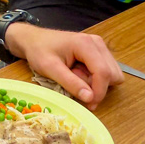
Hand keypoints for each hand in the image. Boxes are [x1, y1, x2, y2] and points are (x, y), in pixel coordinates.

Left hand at [6, 22, 123, 109]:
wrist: (32, 39)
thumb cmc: (39, 50)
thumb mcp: (50, 68)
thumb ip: (70, 83)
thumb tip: (90, 98)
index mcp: (85, 44)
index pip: (104, 72)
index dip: (99, 92)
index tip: (89, 104)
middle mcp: (97, 43)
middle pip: (112, 74)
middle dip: (96, 85)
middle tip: (74, 80)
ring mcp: (99, 47)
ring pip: (111, 74)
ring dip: (95, 82)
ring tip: (74, 75)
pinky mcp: (98, 52)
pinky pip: (105, 72)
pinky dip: (93, 77)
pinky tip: (78, 72)